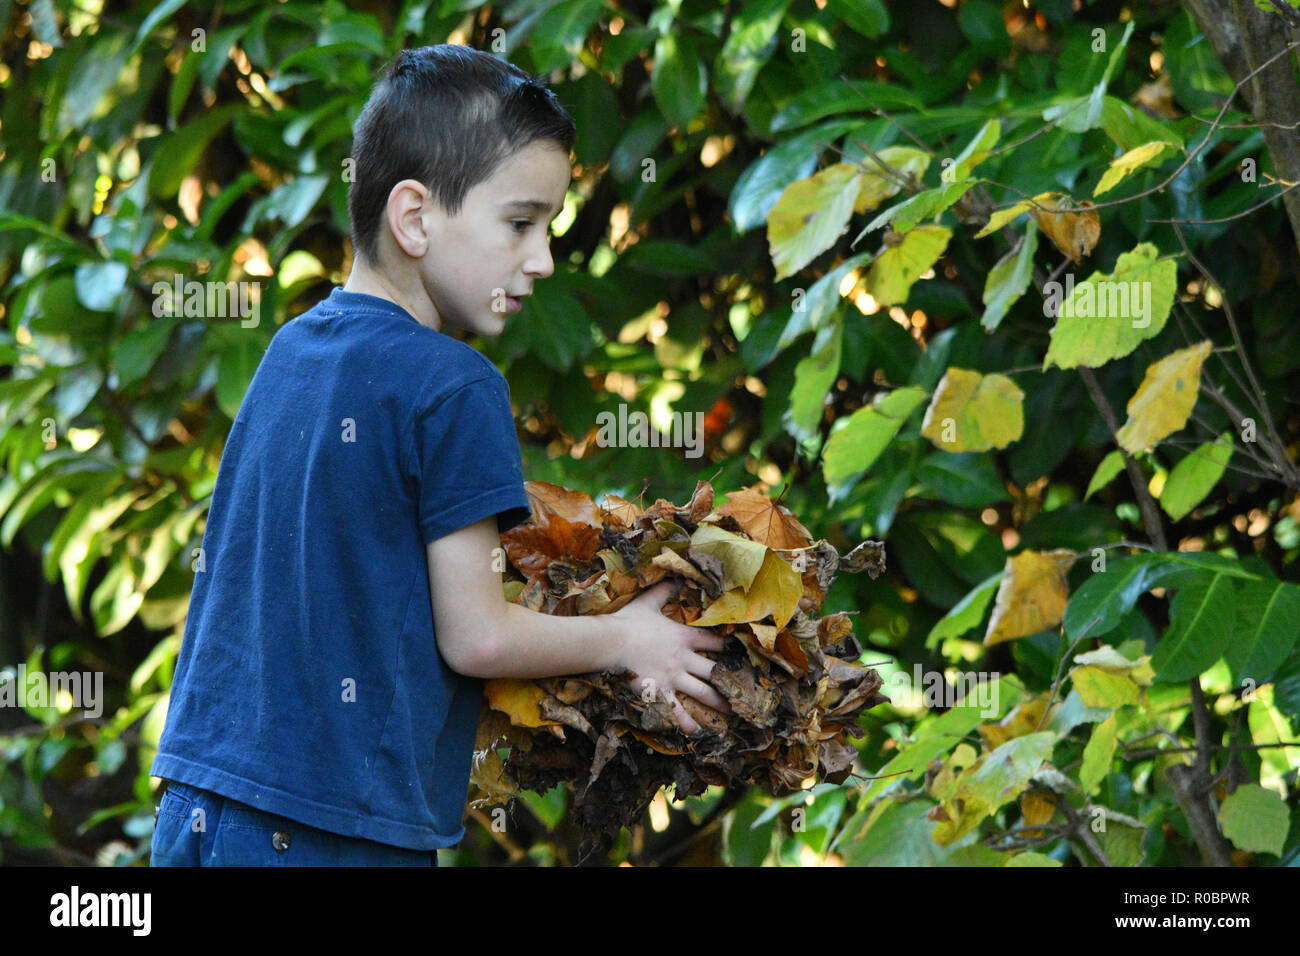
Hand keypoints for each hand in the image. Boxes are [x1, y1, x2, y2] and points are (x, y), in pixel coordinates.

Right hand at [609, 580, 731, 735]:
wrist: (611, 642)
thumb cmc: (628, 621)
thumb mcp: (649, 601)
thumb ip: (665, 590)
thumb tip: (676, 577)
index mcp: (684, 637)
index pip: (714, 642)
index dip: (728, 647)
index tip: (738, 653)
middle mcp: (684, 659)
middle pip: (715, 671)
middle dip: (730, 679)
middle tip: (744, 688)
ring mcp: (674, 678)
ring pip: (704, 693)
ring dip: (720, 702)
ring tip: (733, 711)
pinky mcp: (661, 693)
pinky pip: (678, 711)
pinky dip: (688, 723)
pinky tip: (698, 731)